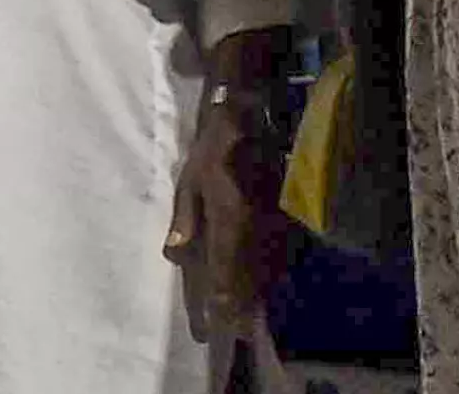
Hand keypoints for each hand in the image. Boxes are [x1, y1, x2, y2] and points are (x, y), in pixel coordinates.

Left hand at [163, 98, 285, 338]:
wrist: (249, 124)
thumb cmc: (211, 153)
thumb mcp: (188, 182)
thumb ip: (185, 219)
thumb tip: (173, 252)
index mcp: (227, 218)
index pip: (221, 267)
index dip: (216, 298)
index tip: (210, 324)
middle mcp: (255, 228)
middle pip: (247, 277)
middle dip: (236, 306)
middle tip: (227, 333)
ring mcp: (274, 226)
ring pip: (266, 272)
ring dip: (253, 297)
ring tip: (243, 324)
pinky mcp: (285, 223)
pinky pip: (279, 258)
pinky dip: (269, 278)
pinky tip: (263, 293)